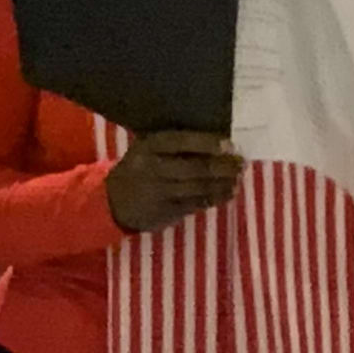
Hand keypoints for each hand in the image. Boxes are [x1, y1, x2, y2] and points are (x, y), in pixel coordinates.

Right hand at [106, 129, 246, 234]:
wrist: (111, 201)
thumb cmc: (140, 168)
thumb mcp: (149, 149)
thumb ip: (177, 144)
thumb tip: (221, 141)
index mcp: (149, 146)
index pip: (183, 141)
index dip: (209, 143)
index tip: (230, 145)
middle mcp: (153, 168)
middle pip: (195, 167)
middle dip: (223, 166)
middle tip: (241, 163)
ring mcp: (158, 192)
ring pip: (199, 187)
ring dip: (224, 183)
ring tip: (238, 178)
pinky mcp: (165, 211)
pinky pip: (196, 204)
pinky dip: (215, 198)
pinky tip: (228, 193)